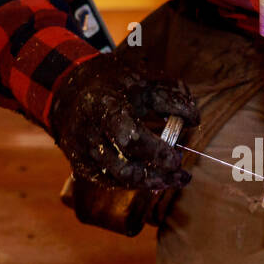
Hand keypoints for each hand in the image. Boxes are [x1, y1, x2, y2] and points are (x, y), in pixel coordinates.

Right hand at [50, 55, 200, 189]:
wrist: (68, 90)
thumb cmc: (113, 84)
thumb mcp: (142, 81)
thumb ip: (171, 97)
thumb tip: (194, 119)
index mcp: (104, 106)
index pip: (130, 138)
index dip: (156, 152)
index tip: (178, 158)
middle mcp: (89, 133)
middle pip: (124, 168)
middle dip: (157, 175)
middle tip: (182, 173)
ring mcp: (82, 152)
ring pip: (119, 180)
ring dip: (151, 183)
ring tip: (175, 179)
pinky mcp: (80, 165)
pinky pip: (111, 182)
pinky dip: (135, 183)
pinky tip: (154, 178)